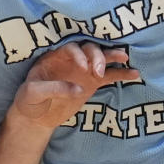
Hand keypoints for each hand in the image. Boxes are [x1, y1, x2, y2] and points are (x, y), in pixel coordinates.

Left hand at [12, 42, 139, 127]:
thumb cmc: (29, 100)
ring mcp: (83, 70)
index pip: (70, 47)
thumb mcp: (33, 93)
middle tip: (97, 72)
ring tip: (125, 57)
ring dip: (112, 57)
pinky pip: (110, 75)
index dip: (78, 54)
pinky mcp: (92, 82)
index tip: (83, 68)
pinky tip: (135, 73)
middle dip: (96, 56)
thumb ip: (53, 88)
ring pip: (101, 58)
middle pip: (88, 49)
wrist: (35, 116)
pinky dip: (122, 73)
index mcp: (54, 56)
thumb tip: (78, 89)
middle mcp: (71, 59)